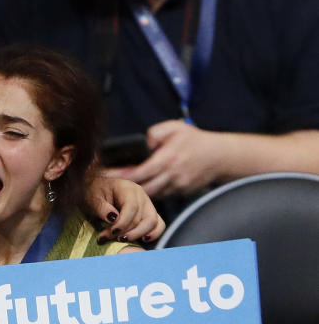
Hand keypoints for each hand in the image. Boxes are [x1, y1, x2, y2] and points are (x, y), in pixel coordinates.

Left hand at [88, 176, 165, 244]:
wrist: (96, 191)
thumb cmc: (93, 194)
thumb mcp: (92, 199)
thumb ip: (102, 208)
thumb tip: (114, 218)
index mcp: (127, 188)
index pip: (132, 207)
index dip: (123, 223)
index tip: (112, 233)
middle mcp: (141, 195)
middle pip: (144, 217)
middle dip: (128, 231)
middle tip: (110, 238)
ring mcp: (148, 204)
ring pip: (153, 222)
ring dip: (138, 234)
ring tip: (121, 240)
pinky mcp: (149, 213)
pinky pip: (159, 224)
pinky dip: (153, 234)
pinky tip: (142, 240)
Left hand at [106, 120, 223, 199]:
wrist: (220, 156)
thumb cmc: (195, 140)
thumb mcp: (174, 127)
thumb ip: (155, 133)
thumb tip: (142, 143)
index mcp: (169, 159)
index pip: (140, 172)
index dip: (120, 175)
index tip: (104, 175)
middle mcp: (173, 176)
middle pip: (142, 188)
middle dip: (122, 186)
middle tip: (104, 183)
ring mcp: (177, 187)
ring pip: (150, 194)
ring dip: (134, 192)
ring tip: (117, 185)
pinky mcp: (180, 193)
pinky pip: (160, 195)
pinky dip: (148, 192)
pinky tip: (136, 187)